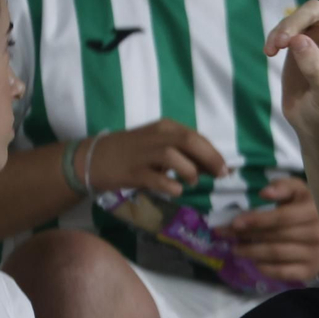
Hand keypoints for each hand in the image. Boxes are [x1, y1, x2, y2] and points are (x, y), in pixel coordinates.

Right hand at [87, 119, 228, 197]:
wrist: (92, 158)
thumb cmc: (132, 153)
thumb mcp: (160, 147)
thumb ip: (186, 154)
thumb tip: (214, 167)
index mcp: (165, 127)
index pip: (196, 137)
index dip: (214, 153)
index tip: (225, 168)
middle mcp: (155, 136)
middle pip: (189, 141)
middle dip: (210, 158)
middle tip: (220, 175)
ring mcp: (142, 154)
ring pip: (173, 155)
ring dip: (189, 171)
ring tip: (191, 181)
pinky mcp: (132, 171)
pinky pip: (156, 179)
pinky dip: (171, 186)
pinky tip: (176, 190)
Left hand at [221, 176, 318, 281]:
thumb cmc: (305, 207)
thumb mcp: (297, 191)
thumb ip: (282, 186)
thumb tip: (264, 193)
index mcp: (314, 212)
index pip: (282, 217)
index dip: (257, 220)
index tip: (235, 223)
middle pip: (275, 236)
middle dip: (247, 236)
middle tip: (227, 235)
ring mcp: (315, 255)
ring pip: (276, 254)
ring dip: (251, 252)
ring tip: (236, 248)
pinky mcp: (310, 271)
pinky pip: (282, 272)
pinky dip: (264, 268)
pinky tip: (255, 262)